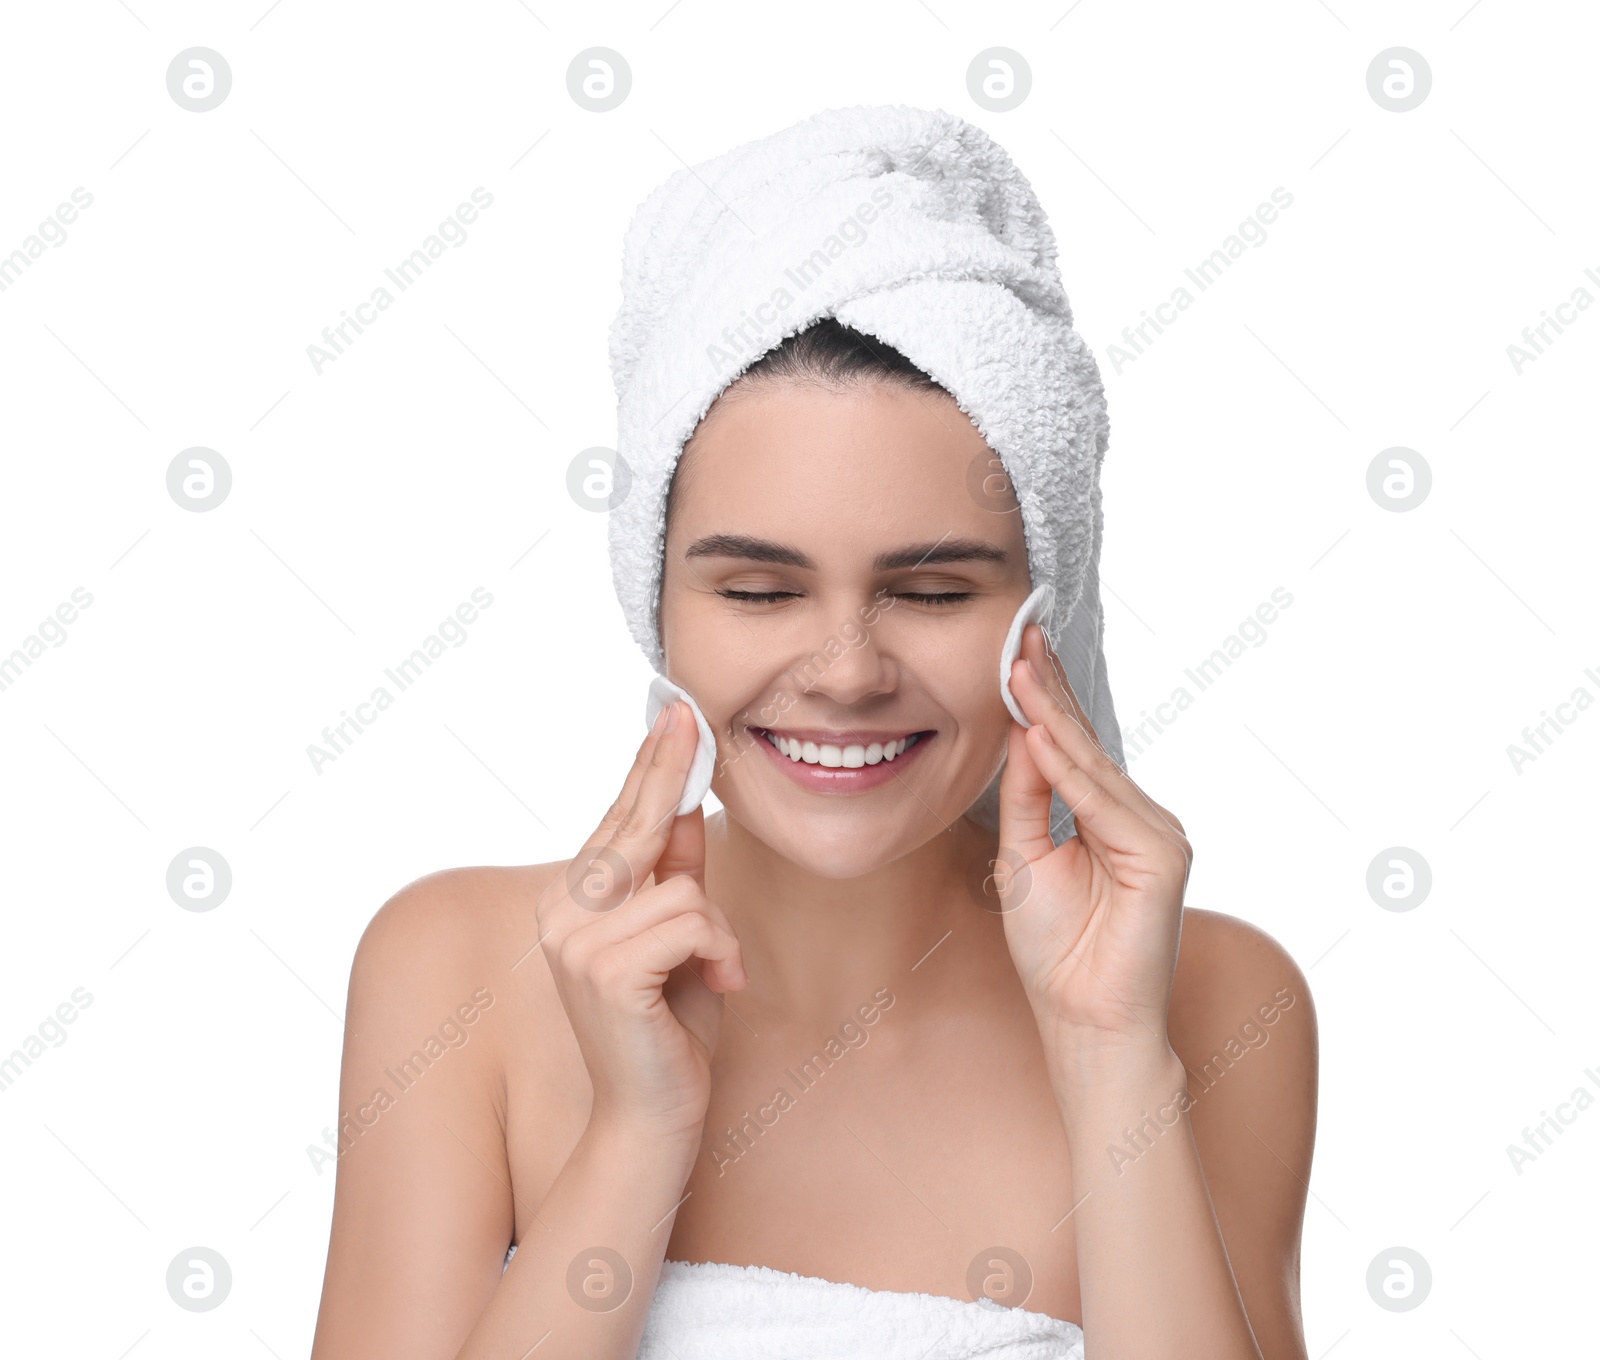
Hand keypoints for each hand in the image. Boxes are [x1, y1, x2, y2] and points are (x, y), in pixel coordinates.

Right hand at [534, 699, 746, 1146]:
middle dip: (670, 774)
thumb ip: (678, 873)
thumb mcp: (682, 937)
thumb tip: (689, 806)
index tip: (672, 714)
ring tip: (716, 970)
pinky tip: (720, 984)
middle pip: (636, 826)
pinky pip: (692, 918)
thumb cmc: (671, 1030)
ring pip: (680, 885)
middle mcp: (560, 912)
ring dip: (717, 929)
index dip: (649, 766)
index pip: (618, 821)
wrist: (654, 1117)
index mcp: (572, 902)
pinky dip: (720, 950)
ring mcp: (575, 941)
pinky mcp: (606, 970)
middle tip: (690, 717)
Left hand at [995, 623, 1191, 1078]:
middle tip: (1021, 633)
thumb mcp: (1023, 860)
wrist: (1086, 1019)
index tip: (1017, 652)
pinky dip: (1070, 770)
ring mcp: (1156, 834)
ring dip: (1053, 716)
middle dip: (1051, 689)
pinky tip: (1039, 735)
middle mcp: (1138, 818)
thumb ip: (1027, 798)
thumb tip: (1020, 733)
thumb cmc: (1056, 952)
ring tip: (1019, 668)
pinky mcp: (1163, 855)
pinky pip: (1103, 804)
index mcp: (1107, 819)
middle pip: (1087, 743)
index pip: (1072, 749)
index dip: (1044, 701)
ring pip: (1093, 766)